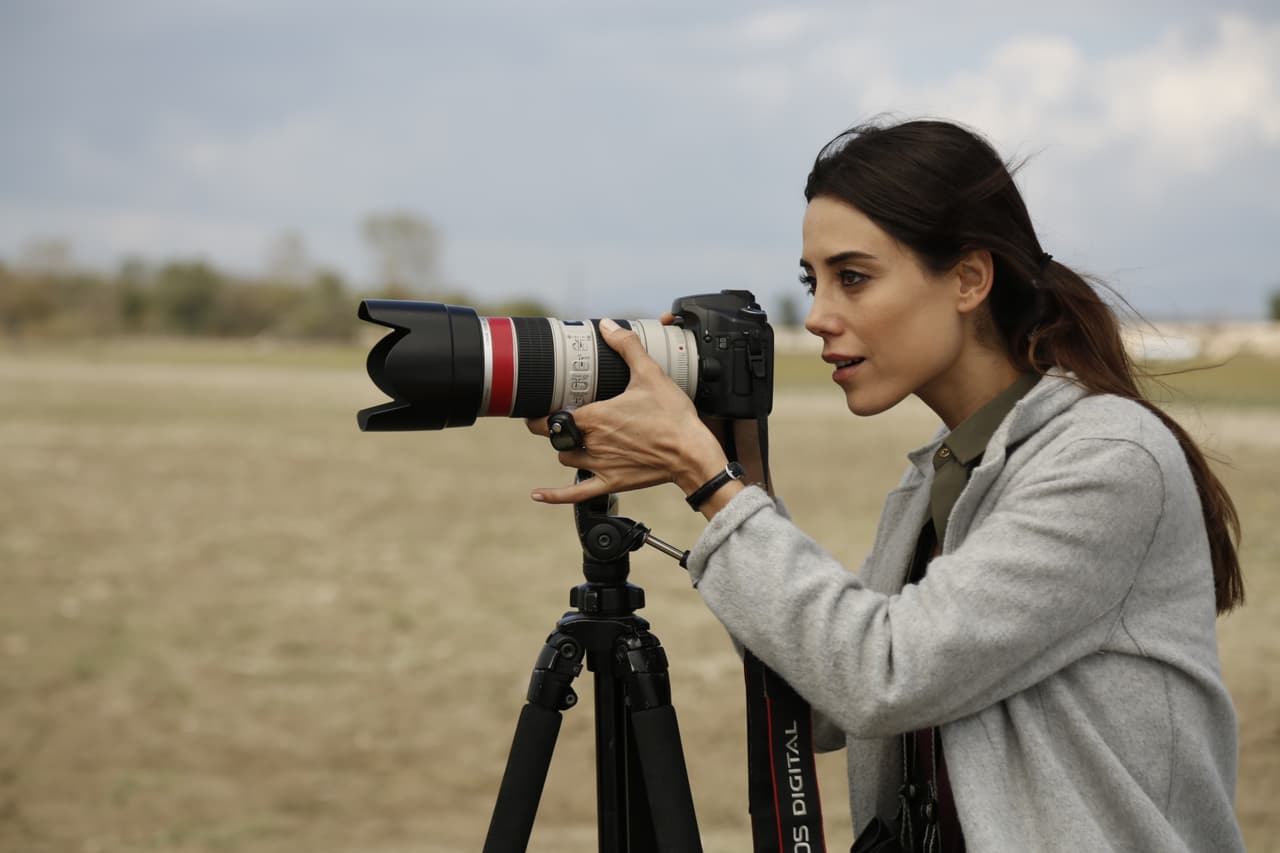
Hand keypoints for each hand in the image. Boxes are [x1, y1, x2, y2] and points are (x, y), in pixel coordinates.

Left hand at [526, 318, 731, 506]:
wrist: (693, 453)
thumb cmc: (673, 416)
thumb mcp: (650, 374)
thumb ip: (626, 347)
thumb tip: (607, 326)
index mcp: (596, 417)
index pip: (553, 417)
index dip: (541, 412)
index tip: (539, 405)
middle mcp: (593, 443)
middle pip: (558, 437)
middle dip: (555, 428)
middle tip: (556, 419)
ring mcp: (600, 465)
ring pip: (566, 458)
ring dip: (567, 448)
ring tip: (576, 439)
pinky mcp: (612, 482)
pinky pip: (575, 494)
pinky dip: (555, 495)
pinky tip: (538, 494)